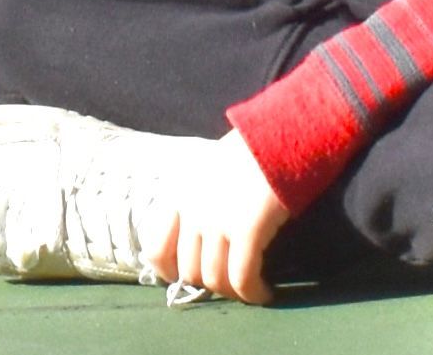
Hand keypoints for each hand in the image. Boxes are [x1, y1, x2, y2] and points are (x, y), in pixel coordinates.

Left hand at [142, 131, 291, 305]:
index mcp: (176, 196)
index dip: (169, 273)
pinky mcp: (247, 229)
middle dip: (208, 285)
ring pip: (214, 279)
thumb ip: (191, 201)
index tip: (186, 279)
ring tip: (249, 290)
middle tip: (229, 284)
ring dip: (232, 293)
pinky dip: (253, 294)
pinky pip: (242, 277)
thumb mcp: (201, 172)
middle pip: (188, 270)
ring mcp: (216, 220)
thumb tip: (190, 238)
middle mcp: (190, 211)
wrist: (277, 138)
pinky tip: (265, 293)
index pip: (155, 249)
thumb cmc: (245, 154)